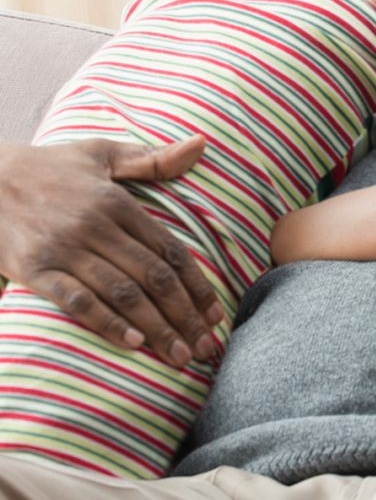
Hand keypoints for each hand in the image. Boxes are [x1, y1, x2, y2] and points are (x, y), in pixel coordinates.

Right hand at [0, 137, 222, 365]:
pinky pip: (77, 301)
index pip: (170, 251)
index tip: (216, 314)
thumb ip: (153, 159)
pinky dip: (107, 323)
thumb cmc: (51, 168)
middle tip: (206, 347)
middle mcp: (95, 227)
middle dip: (185, 316)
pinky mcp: (33, 269)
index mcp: (118, 203)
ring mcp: (64, 250)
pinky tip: (134, 344)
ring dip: (156, 328)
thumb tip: (201, 144)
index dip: (197, 286)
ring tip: (180, 355)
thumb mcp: (103, 155)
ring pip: (123, 293)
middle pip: (153, 278)